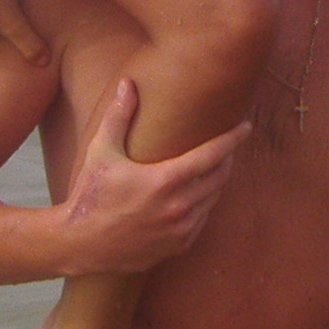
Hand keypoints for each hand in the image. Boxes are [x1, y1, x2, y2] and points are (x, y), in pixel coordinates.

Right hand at [56, 78, 250, 273]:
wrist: (82, 244)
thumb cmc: (91, 194)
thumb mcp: (102, 152)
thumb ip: (119, 116)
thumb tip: (129, 83)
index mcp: (165, 180)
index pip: (212, 155)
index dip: (232, 139)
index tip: (246, 127)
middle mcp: (179, 207)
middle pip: (219, 176)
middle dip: (226, 158)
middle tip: (227, 146)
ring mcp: (181, 229)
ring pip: (213, 199)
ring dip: (216, 181)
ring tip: (212, 167)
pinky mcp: (179, 245)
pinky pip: (203, 219)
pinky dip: (204, 204)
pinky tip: (195, 194)